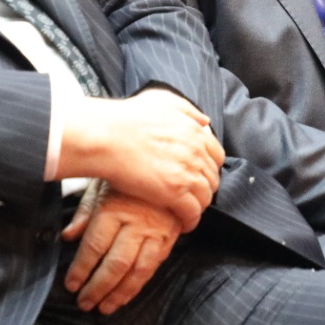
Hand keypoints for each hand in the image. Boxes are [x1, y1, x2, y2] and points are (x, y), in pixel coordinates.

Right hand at [59, 89, 223, 231]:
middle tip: (193, 194)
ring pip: (206, 197)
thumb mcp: (162, 100)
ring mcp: (187, 174)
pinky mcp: (175, 194)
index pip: (217, 156)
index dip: (209, 167)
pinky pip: (192, 213)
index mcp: (195, 132)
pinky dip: (190, 221)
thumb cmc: (127, 118)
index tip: (200, 174)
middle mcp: (196, 153)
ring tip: (187, 211)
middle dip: (204, 187)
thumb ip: (187, 110)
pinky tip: (183, 224)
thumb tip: (204, 122)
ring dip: (198, 205)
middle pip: (212, 178)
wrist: (107, 137)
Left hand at [61, 180, 180, 313]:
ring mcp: (156, 231)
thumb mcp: (102, 184)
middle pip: (115, 264)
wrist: (171, 163)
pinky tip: (127, 294)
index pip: (94, 246)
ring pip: (137, 271)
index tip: (71, 284)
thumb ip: (85, 211)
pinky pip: (154, 266)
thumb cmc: (129, 174)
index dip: (81, 269)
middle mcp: (136, 222)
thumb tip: (68, 236)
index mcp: (115, 208)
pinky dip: (139, 284)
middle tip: (84, 303)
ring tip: (104, 308)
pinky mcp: (170, 237)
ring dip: (119, 293)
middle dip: (98, 288)